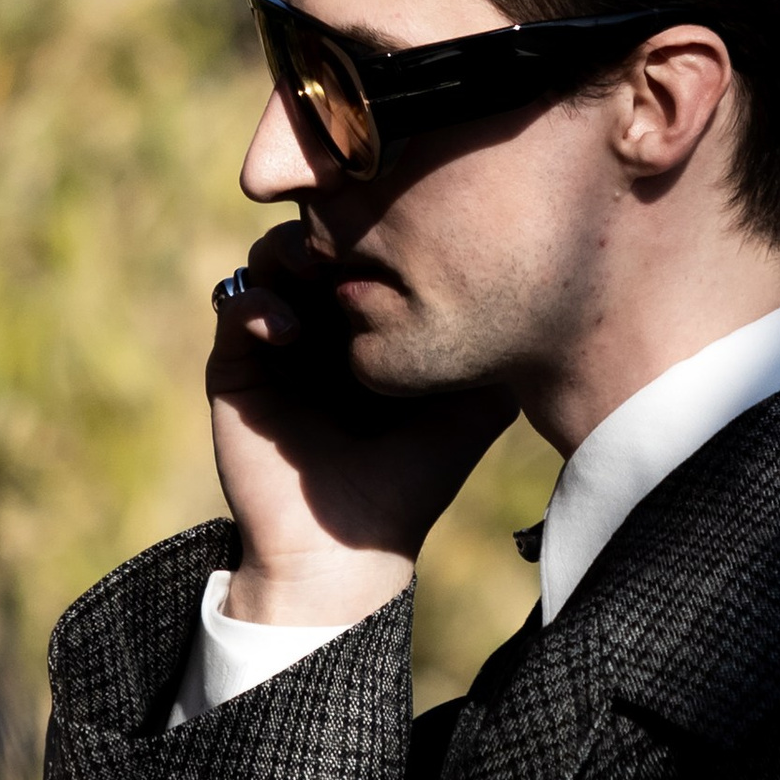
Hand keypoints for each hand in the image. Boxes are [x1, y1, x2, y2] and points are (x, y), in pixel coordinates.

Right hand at [207, 227, 514, 625]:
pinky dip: (257, 303)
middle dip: (333, 227)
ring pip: (267, 259)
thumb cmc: (414, 482)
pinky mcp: (235, 371)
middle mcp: (319, 325)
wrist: (349, 552)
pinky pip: (233, 307)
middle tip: (361, 236)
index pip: (367, 248)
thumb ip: (497, 347)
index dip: (383, 228)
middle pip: (315, 238)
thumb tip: (546, 288)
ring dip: (289, 250)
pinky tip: (291, 330)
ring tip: (319, 268)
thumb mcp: (474, 405)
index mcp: (369, 324)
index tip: (410, 227)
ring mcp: (273, 345)